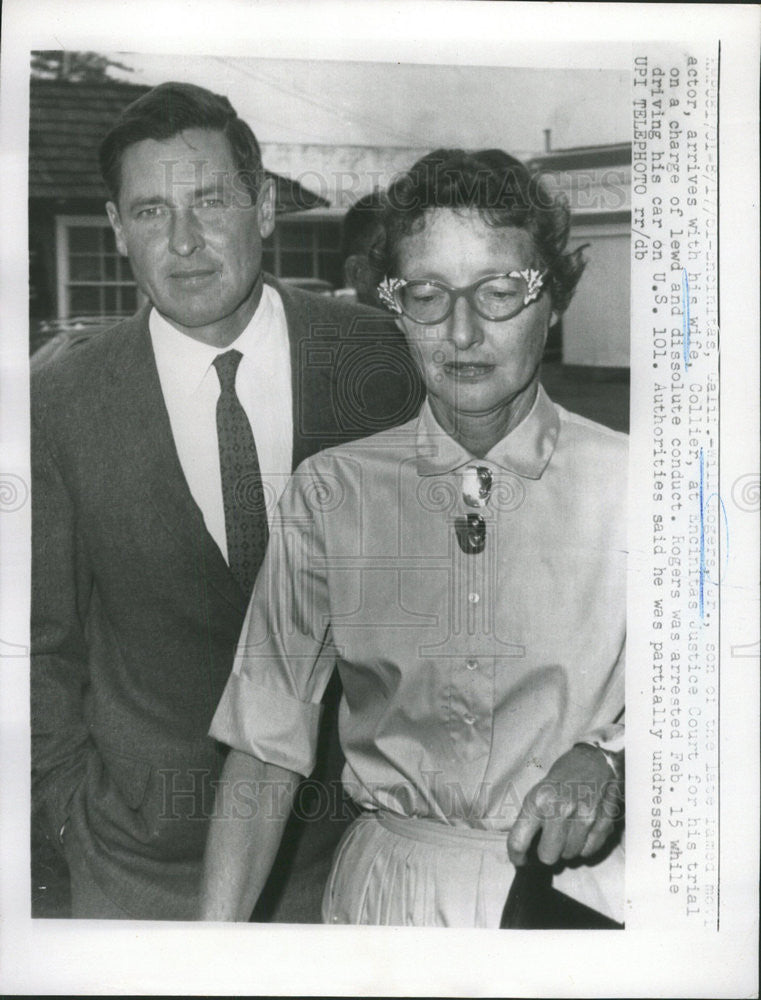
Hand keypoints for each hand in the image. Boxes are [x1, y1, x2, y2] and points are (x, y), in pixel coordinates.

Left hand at [507, 744, 622, 866]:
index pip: (518, 841)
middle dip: (545, 852)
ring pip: (569, 855)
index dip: (516, 856)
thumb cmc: (562, 776)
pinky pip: (588, 851)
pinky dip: (584, 846)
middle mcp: (560, 810)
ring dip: (566, 848)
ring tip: (567, 830)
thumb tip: (524, 848)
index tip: (520, 859)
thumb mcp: (538, 790)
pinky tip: (582, 830)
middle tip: (548, 841)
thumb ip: (531, 817)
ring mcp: (584, 818)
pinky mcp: (603, 823)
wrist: (594, 760)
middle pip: (547, 857)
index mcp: (538, 800)